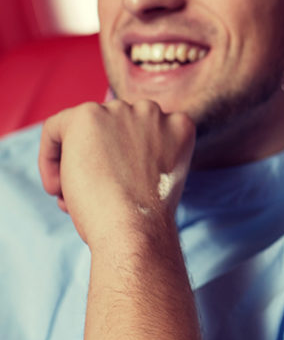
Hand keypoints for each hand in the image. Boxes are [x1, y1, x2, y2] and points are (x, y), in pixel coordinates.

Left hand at [38, 99, 194, 247]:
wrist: (136, 230)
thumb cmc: (145, 217)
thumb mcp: (159, 177)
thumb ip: (143, 155)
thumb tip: (106, 156)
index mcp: (178, 125)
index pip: (139, 134)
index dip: (122, 162)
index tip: (115, 187)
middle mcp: (152, 111)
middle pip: (111, 129)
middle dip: (98, 160)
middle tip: (92, 194)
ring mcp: (120, 110)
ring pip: (83, 131)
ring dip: (74, 162)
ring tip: (74, 196)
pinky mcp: (88, 116)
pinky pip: (55, 129)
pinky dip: (48, 159)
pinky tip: (59, 188)